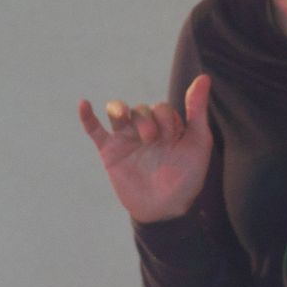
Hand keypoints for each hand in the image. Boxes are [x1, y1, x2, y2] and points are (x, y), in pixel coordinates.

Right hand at [77, 75, 213, 222]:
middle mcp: (145, 130)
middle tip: (152, 139)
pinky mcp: (110, 152)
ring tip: (123, 118)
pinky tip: (83, 104)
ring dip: (120, 110)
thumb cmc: (186, 178)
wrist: (165, 210)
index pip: (161, 108)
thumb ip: (197, 110)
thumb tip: (204, 77)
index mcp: (166, 128)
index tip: (172, 138)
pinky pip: (95, 131)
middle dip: (146, 120)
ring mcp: (126, 140)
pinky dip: (87, 117)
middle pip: (140, 109)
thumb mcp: (198, 142)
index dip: (166, 118)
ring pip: (117, 112)